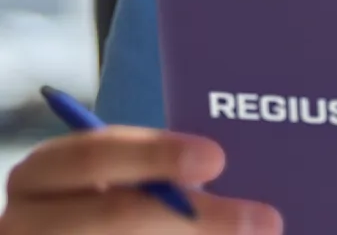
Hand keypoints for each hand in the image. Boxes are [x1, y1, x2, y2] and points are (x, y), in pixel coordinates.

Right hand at [1, 127, 281, 232]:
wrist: (71, 234)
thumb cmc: (114, 197)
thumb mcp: (122, 177)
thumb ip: (162, 169)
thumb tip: (236, 171)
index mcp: (41, 175)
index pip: (93, 154)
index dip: (155, 154)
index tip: (217, 158)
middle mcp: (25, 224)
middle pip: (113, 217)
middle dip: (195, 219)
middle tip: (265, 220)